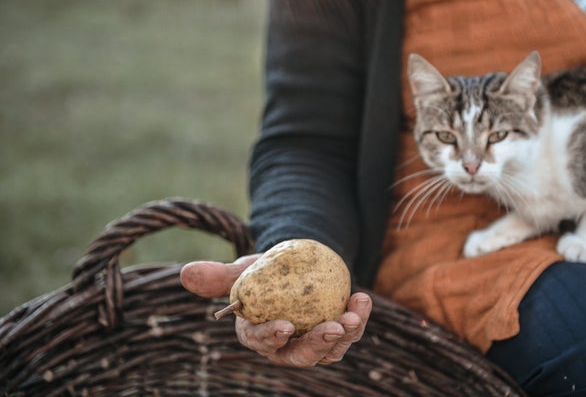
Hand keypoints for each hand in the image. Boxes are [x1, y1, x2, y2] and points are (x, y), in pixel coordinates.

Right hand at [180, 255, 371, 366]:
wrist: (295, 267)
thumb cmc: (264, 272)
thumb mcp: (243, 270)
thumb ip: (218, 276)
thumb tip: (186, 273)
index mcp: (256, 334)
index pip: (260, 341)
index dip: (270, 337)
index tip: (283, 326)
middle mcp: (286, 346)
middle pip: (300, 355)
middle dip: (316, 346)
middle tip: (332, 328)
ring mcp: (313, 342)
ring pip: (330, 350)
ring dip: (345, 335)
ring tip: (354, 314)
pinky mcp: (336, 332)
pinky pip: (350, 330)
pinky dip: (358, 318)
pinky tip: (362, 299)